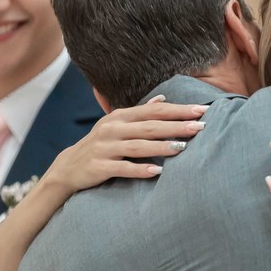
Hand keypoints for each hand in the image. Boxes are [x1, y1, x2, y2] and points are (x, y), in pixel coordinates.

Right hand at [45, 96, 206, 191]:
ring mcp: (104, 148)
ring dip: (161, 147)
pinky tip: (156, 172)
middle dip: (176, 126)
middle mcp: (112, 129)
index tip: (201, 110)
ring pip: (137, 146)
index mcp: (120, 116)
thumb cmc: (101, 145)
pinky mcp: (98, 167)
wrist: (68, 168)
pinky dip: (139, 169)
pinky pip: (121, 168)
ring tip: (183, 148)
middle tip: (200, 127)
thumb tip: (164, 99)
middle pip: (149, 126)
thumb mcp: (117, 125)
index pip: (154, 110)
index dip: (178, 110)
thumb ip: (140, 113)